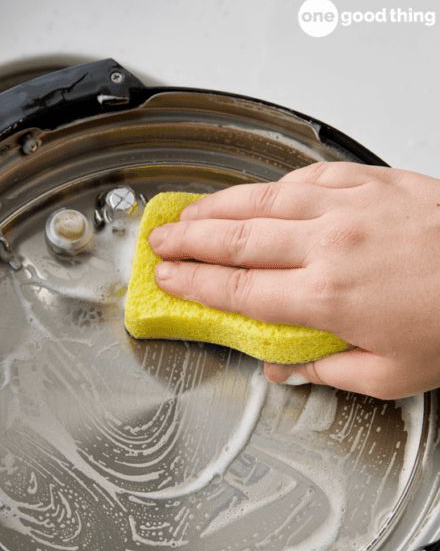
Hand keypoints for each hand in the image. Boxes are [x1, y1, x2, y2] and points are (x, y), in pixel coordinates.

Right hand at [149, 163, 439, 398]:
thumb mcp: (390, 375)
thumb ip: (326, 371)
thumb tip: (284, 371)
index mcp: (326, 297)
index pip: (238, 290)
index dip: (193, 285)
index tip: (167, 280)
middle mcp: (328, 244)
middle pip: (237, 238)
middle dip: (190, 241)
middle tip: (160, 241)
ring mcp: (350, 207)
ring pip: (264, 199)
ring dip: (219, 205)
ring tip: (190, 211)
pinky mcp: (373, 182)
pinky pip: (309, 175)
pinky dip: (275, 182)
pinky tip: (259, 188)